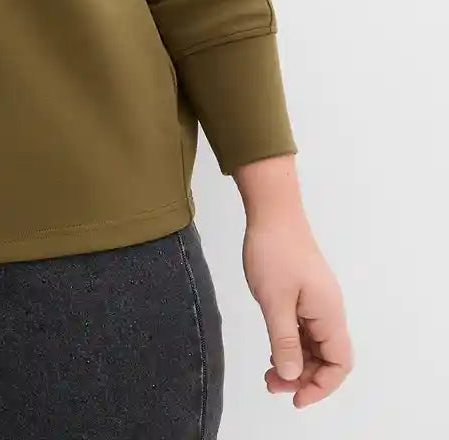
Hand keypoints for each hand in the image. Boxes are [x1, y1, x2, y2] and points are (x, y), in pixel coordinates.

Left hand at [242, 214, 352, 406]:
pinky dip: (291, 343)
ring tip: (269, 372)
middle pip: (327, 357)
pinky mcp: (305, 292)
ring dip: (296, 361)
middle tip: (272, 384)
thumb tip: (292, 376)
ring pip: (314, 344)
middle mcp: (329, 310)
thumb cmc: (274, 251)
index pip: (339, 364)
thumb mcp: (275, 301)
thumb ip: (284, 341)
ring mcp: (318, 301)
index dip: (321, 387)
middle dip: (303, 377)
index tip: (295, 398)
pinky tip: (273, 348)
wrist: (272, 211)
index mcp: (329, 314)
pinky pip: (304, 329)